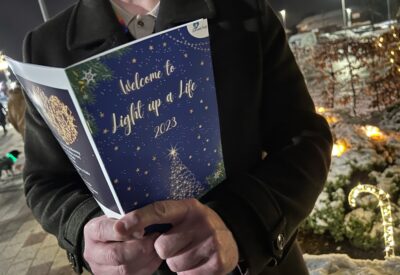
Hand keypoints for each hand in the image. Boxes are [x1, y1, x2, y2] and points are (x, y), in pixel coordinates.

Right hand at [83, 215, 161, 274]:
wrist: (116, 236)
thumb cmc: (122, 220)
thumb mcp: (122, 212)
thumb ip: (129, 215)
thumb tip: (141, 222)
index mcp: (92, 230)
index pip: (104, 231)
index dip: (125, 231)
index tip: (142, 229)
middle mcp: (93, 252)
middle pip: (115, 255)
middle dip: (140, 247)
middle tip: (155, 238)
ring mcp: (101, 268)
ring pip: (125, 269)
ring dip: (146, 258)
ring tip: (158, 245)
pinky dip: (149, 266)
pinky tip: (156, 255)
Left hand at [116, 199, 238, 274]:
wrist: (229, 240)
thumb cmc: (196, 228)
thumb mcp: (183, 215)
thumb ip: (160, 219)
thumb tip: (124, 228)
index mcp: (188, 207)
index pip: (160, 210)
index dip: (138, 219)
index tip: (119, 227)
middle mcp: (201, 221)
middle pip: (162, 247)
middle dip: (164, 251)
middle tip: (178, 244)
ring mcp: (212, 241)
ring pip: (174, 264)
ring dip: (178, 263)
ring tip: (190, 253)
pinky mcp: (219, 261)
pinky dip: (190, 273)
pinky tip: (198, 262)